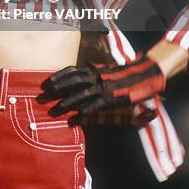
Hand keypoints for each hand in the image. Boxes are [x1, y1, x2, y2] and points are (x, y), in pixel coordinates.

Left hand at [40, 53, 165, 123]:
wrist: (147, 73)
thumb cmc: (126, 74)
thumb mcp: (107, 71)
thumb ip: (94, 75)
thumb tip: (82, 79)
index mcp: (95, 68)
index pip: (72, 70)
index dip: (58, 76)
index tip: (45, 83)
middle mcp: (97, 75)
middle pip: (72, 81)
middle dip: (55, 89)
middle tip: (41, 97)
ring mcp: (104, 86)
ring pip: (80, 94)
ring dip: (66, 103)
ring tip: (53, 111)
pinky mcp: (113, 97)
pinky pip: (95, 105)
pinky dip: (84, 112)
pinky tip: (74, 119)